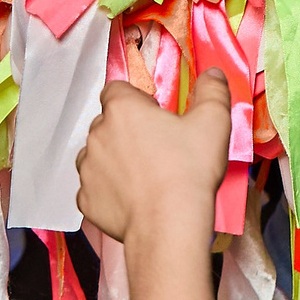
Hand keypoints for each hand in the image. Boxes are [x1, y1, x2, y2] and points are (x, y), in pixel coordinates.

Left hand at [76, 71, 232, 243]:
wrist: (170, 225)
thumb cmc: (189, 170)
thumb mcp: (213, 122)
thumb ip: (213, 90)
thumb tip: (213, 74)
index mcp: (122, 108)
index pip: (117, 90)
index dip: (136, 100)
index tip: (155, 116)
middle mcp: (97, 134)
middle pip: (108, 123)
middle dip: (126, 131)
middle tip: (157, 149)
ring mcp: (87, 168)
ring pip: (97, 155)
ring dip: (114, 160)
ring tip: (144, 176)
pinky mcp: (86, 200)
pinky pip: (94, 188)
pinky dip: (109, 191)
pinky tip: (133, 199)